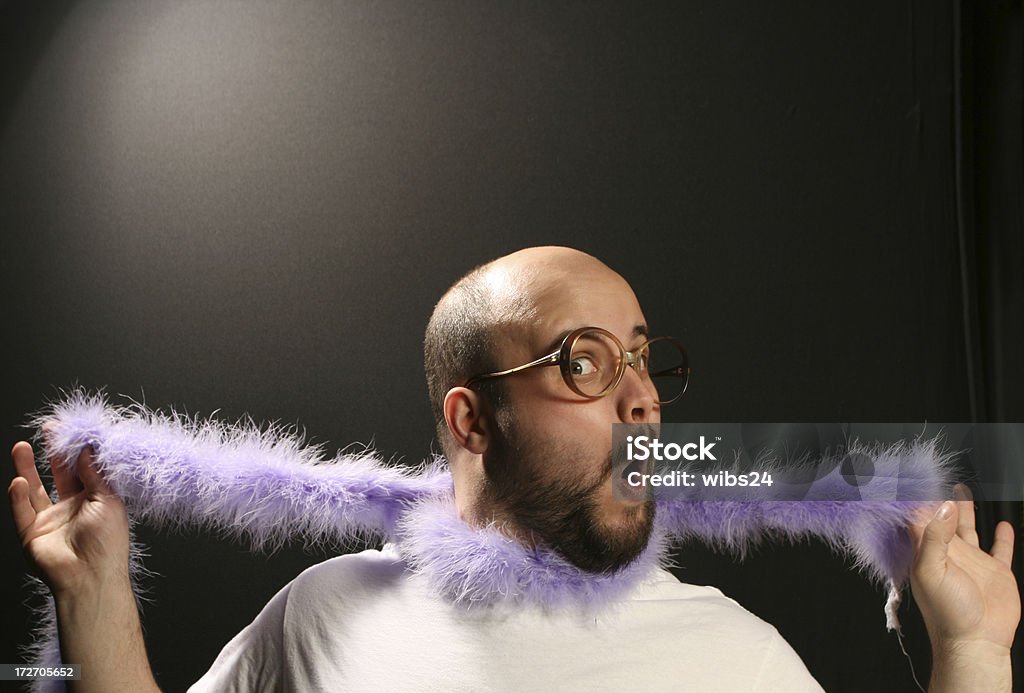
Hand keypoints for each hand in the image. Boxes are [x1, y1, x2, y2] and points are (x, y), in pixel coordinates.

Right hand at [8, 441, 130, 596]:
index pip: (82, 469)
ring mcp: (50, 521)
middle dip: (50, 453)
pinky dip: (16, 497)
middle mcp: (72, 508)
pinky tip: (17, 481)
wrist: (91, 578)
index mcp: (94, 500)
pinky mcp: (32, 534)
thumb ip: (94, 473)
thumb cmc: (109, 542)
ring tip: (20, 447)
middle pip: (57, 475)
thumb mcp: (108, 499)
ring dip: (25, 468)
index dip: (76, 450)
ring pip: (33, 490)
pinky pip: (21, 512)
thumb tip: (88, 447)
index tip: (69, 429)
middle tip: (46, 430)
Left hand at [907, 485, 1019, 690]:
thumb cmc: (947, 612)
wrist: (976, 642)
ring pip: (968, 527)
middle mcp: (949, 552)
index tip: (914, 478)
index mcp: (928, 551)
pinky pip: (1000, 549)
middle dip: (940, 498)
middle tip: (940, 476)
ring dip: (965, 509)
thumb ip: (936, 536)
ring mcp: (973, 561)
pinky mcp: (996, 571)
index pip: (918, 517)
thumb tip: (944, 506)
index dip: (916, 499)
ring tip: (962, 489)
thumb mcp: (932, 569)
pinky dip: (1002, 535)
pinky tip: (1003, 524)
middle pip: (942, 517)